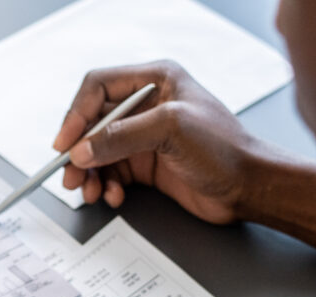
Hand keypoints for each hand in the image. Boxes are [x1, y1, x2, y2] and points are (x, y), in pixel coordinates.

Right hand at [54, 60, 261, 223]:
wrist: (250, 187)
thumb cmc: (225, 149)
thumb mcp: (171, 130)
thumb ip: (122, 137)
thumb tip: (82, 149)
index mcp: (155, 81)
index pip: (98, 87)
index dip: (76, 114)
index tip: (66, 143)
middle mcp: (146, 105)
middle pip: (92, 123)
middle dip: (78, 151)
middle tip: (70, 174)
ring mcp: (143, 137)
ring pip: (97, 152)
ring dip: (89, 174)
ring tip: (89, 192)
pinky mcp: (144, 165)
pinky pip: (110, 173)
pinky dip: (106, 186)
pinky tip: (113, 196)